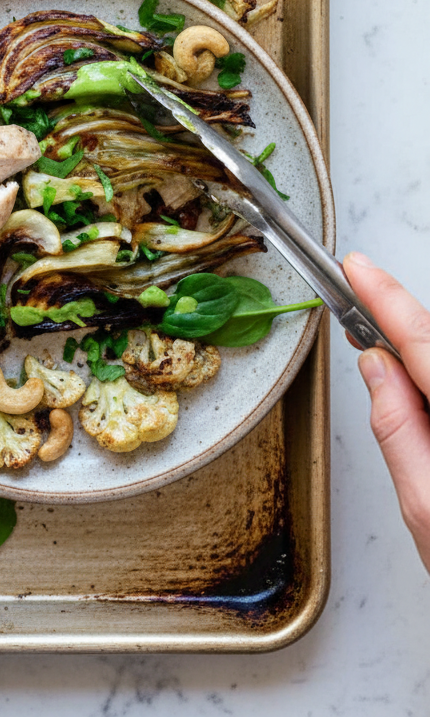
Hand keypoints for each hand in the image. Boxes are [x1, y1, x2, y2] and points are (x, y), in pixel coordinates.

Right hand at [344, 251, 429, 572]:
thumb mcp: (425, 511)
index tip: (358, 269)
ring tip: (385, 361)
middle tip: (357, 307)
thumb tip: (378, 368)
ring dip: (423, 360)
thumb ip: (398, 430)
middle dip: (402, 325)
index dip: (387, 299)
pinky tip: (419, 388)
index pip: (427, 342)